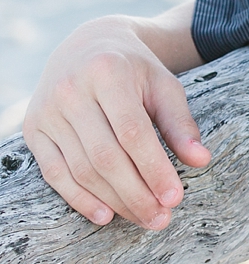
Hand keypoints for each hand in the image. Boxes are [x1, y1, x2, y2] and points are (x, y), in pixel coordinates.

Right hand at [22, 14, 210, 229]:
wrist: (88, 45)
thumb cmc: (134, 69)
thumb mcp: (163, 85)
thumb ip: (180, 122)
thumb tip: (201, 160)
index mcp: (108, 73)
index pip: (132, 132)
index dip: (154, 168)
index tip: (175, 197)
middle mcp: (71, 91)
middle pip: (104, 156)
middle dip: (135, 193)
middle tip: (160, 219)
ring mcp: (47, 111)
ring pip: (80, 169)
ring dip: (113, 199)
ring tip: (143, 218)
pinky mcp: (32, 129)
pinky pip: (54, 172)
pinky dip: (78, 198)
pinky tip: (105, 214)